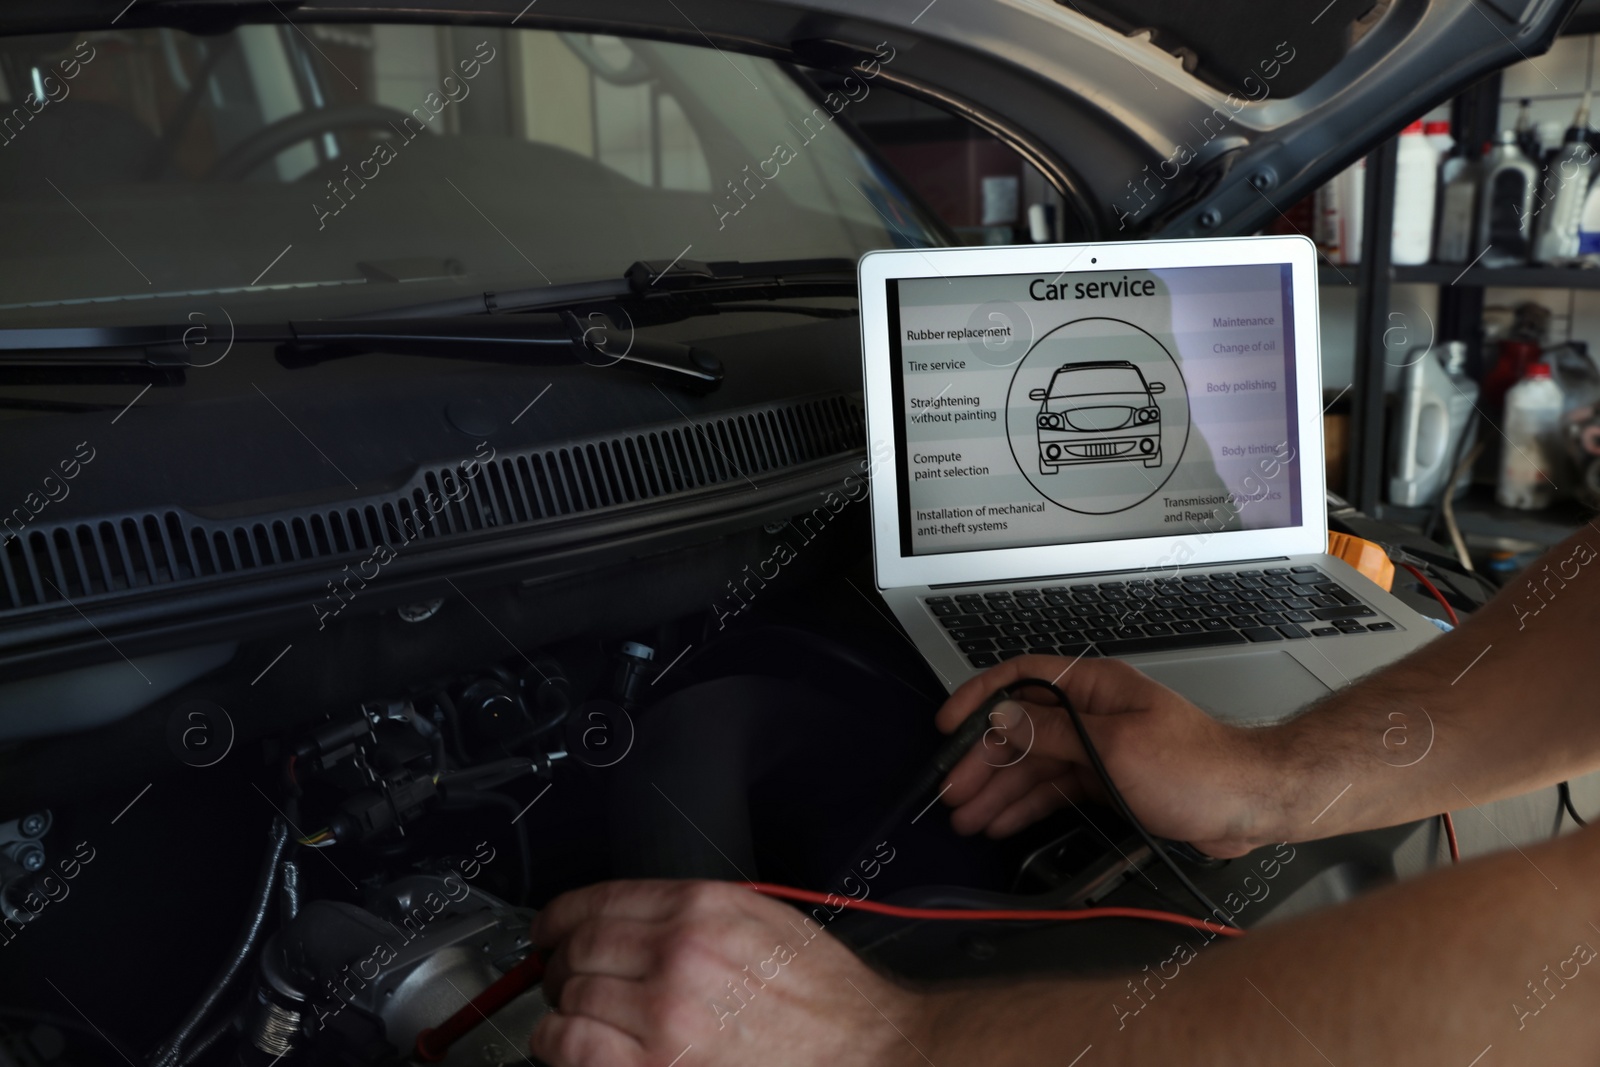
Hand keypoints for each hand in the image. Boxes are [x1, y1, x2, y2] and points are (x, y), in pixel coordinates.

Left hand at [530, 879, 925, 1066]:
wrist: (863, 1052)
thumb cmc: (825, 999)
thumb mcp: (764, 920)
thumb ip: (697, 911)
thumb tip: (634, 918)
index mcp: (703, 908)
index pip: (599, 899)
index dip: (561, 916)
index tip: (551, 928)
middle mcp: (677, 953)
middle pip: (578, 947)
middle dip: (561, 962)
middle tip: (561, 975)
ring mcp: (663, 1014)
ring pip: (570, 993)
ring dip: (562, 1003)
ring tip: (572, 1013)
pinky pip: (571, 1044)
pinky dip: (557, 1041)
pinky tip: (568, 1043)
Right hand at [935, 655, 1279, 856]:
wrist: (1250, 806)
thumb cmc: (1198, 769)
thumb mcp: (1115, 748)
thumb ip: (1052, 733)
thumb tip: (1002, 718)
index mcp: (1095, 687)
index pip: (1022, 679)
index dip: (980, 698)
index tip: (950, 726)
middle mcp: (1092, 712)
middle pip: (1021, 729)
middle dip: (983, 760)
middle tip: (954, 791)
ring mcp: (1098, 747)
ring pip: (1033, 764)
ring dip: (999, 789)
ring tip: (967, 817)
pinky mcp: (1107, 780)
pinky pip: (1054, 788)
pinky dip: (1026, 805)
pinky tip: (1001, 821)